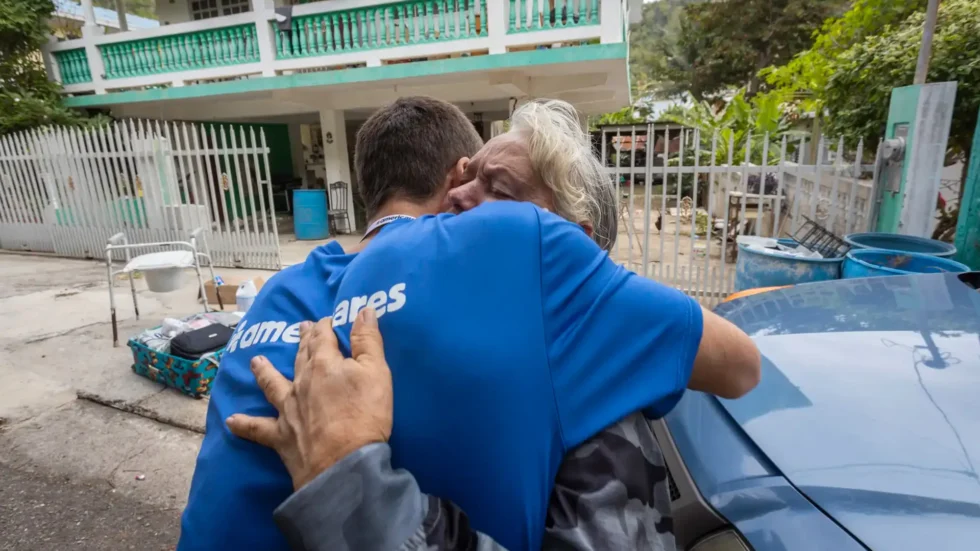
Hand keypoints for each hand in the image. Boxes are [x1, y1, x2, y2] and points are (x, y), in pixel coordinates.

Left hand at [226, 308, 392, 489]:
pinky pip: (258, 429)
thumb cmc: (365, 415)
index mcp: (324, 364)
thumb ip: (368, 340)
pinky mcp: (281, 435)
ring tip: (256, 362)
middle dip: (303, 340)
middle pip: (301, 356)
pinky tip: (231, 421)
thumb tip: (364, 309)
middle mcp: (301, 382)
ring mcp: (288, 409)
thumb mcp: (376, 372)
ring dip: (264, 372)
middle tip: (301, 328)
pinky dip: (244, 424)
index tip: (327, 320)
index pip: (323, 337)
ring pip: (272, 385)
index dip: (325, 326)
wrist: (343, 463)